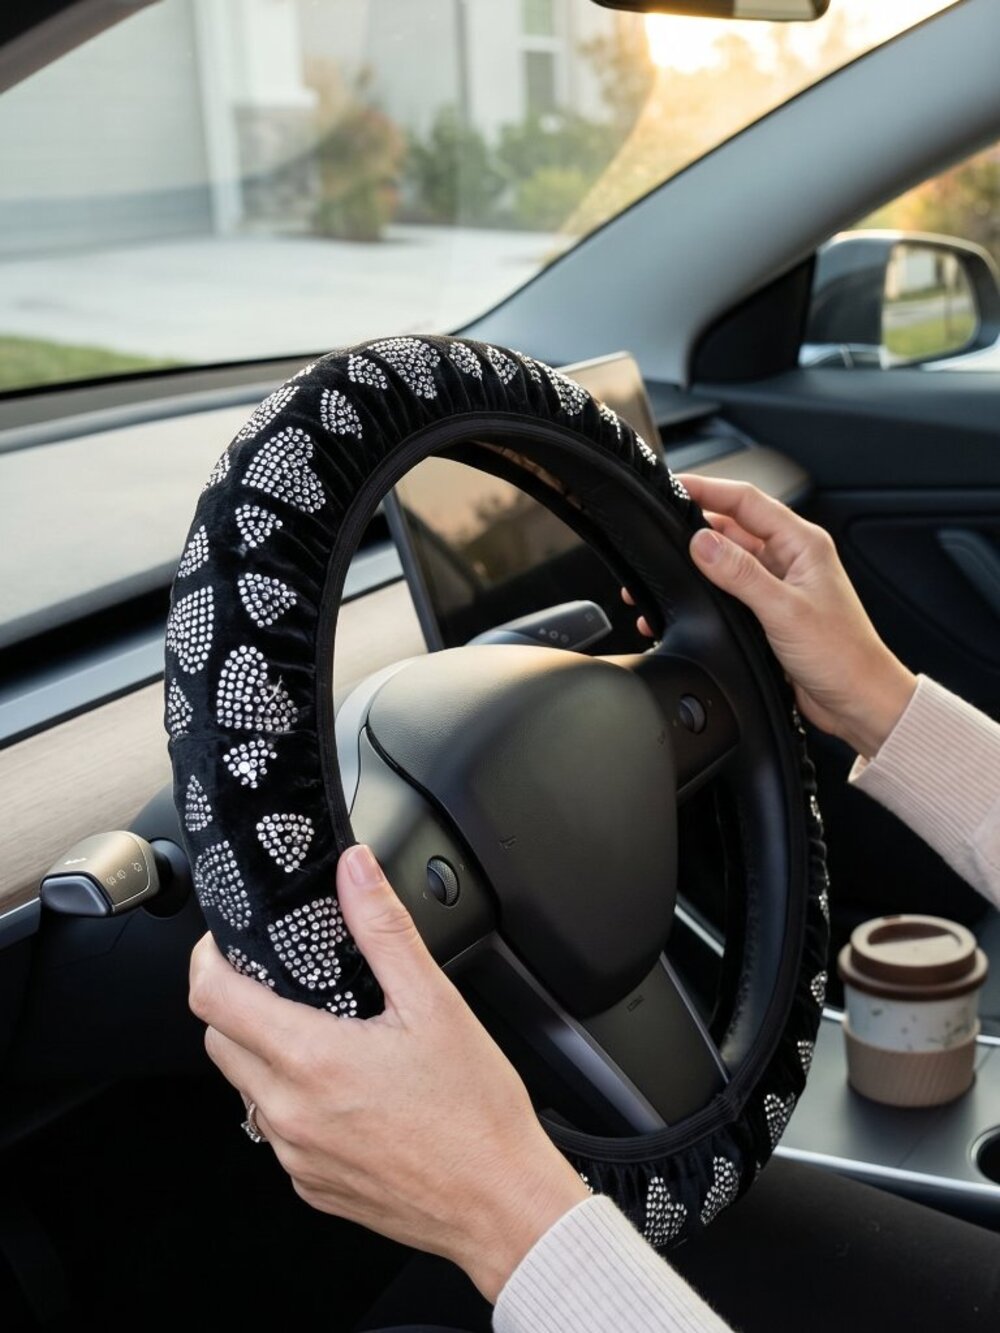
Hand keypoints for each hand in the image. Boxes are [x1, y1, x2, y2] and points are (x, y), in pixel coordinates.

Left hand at [189, 844, 587, 1301]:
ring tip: (321, 1029)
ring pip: (247, 1088)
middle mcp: (289, 1114)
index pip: (213, 999)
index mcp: (311, 1061)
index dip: (208, 959)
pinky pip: (277, 1132)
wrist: (502, 1205)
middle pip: (218, 1042)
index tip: (226, 942)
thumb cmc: (476, 1112)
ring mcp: (296, 1156)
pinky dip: (293, 1101)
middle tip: (280, 980)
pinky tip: (345, 1088)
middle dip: (235, 1001)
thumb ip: (383, 928)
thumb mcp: (434, 1003)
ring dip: (264, 1052)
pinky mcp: (312, 1186)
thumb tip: (354, 870)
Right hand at [628, 475, 915, 758]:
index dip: (707, 488)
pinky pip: (728, 592)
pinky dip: (705, 594)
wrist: (858, 702)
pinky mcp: (767, 613)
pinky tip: (686, 605)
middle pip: (731, 528)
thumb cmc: (842, 656)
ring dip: (696, 565)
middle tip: (657, 535)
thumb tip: (701, 543)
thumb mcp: (784, 611)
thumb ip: (740, 574)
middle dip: (693, 529)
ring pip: (726, 561)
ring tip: (662, 575)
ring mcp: (777, 586)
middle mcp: (789, 559)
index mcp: (802, 544)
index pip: (746, 500)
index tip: (672, 486)